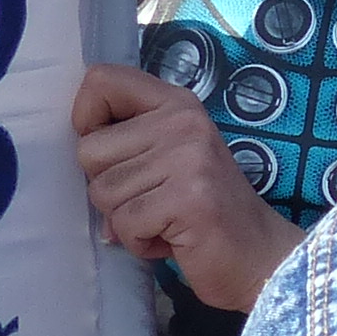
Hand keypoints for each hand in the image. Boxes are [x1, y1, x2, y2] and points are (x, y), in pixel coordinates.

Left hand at [75, 63, 298, 310]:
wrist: (260, 255)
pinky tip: (172, 238)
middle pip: (89, 150)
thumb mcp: (171, 156)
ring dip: (125, 221)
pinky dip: (140, 242)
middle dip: (108, 188)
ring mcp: (188, 158)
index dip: (86, 119)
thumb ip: (129, 140)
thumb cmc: (204, 210)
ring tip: (164, 220)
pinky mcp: (189, 198)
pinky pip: (124, 224)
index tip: (111, 153)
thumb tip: (76, 145)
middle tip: (150, 200)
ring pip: (102, 193)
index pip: (101, 80)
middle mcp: (183, 122)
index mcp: (176, 104)